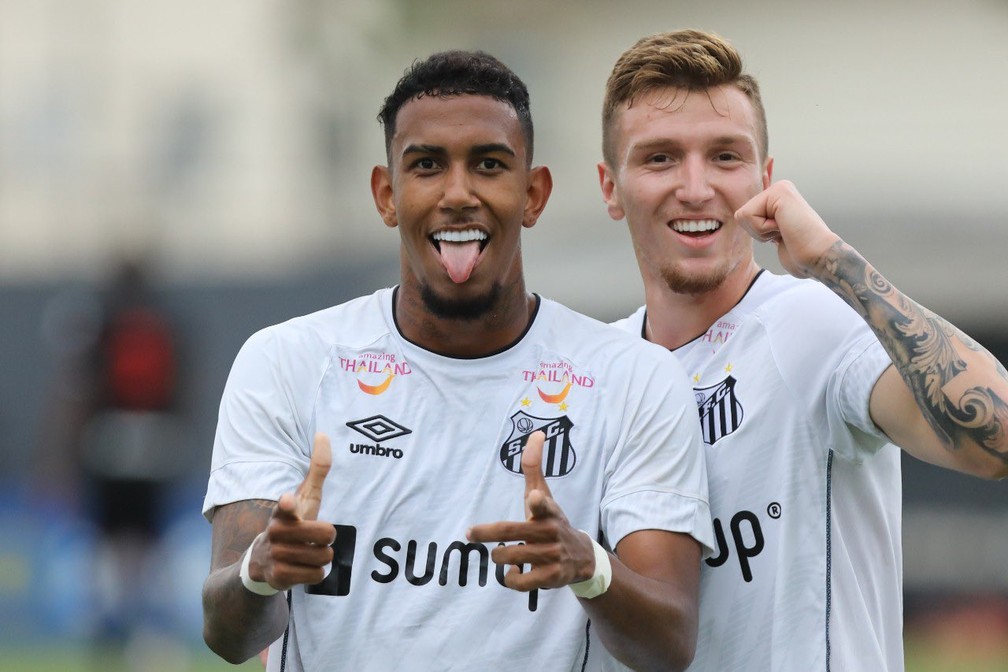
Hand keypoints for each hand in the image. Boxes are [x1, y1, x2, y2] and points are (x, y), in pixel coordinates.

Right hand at [248, 433, 336, 590]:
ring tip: (306, 553)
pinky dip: (315, 574)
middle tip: (313, 539)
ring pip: (325, 557)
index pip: (286, 506)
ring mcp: (276, 555)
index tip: (288, 501)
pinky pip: (317, 575)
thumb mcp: (304, 496)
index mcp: (283, 511)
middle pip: (328, 535)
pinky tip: (301, 568)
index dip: (289, 505)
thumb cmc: (292, 523)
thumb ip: (317, 468)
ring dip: (322, 557)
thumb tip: (323, 434)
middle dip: (327, 539)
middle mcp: (276, 532)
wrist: (260, 563)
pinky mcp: (279, 576)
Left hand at [467, 431, 595, 590]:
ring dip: (500, 555)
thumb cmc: (552, 521)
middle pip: (510, 533)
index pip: (544, 504)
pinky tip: (515, 572)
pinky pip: (518, 582)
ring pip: (509, 557)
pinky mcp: (550, 578)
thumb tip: (536, 433)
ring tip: (503, 553)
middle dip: (487, 533)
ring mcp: (551, 556)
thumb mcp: (544, 494)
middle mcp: (551, 533)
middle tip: (471, 533)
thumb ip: (534, 467)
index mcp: (549, 511)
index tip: (533, 497)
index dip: (538, 502)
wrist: (581, 558)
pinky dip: (511, 578)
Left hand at [734, 180, 840, 278]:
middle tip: (784, 233)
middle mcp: (778, 188)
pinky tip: (784, 228)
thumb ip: (760, 222)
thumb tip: (741, 213)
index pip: (744, 216)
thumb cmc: (798, 253)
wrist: (818, 256)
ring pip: (742, 215)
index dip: (757, 232)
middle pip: (740, 215)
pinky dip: (763, 229)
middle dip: (757, 232)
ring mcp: (779, 188)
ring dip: (761, 232)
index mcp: (777, 198)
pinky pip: (749, 216)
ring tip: (785, 230)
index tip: (781, 234)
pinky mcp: (779, 192)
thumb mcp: (773, 235)